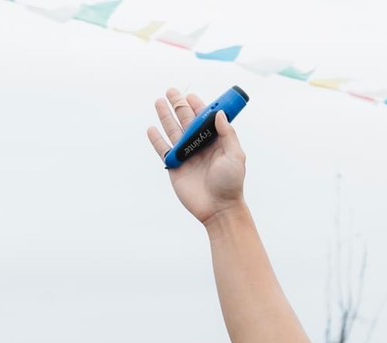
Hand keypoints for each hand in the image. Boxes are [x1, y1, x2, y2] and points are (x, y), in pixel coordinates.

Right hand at [146, 88, 247, 224]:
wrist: (219, 208)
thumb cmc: (231, 184)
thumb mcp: (235, 156)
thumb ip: (228, 135)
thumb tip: (218, 114)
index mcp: (215, 142)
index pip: (205, 120)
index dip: (198, 107)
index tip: (192, 96)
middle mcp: (199, 146)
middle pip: (186, 121)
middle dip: (179, 105)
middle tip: (171, 91)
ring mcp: (187, 156)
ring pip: (173, 131)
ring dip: (166, 116)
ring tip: (159, 101)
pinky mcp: (175, 167)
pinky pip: (163, 150)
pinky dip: (156, 140)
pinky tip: (151, 128)